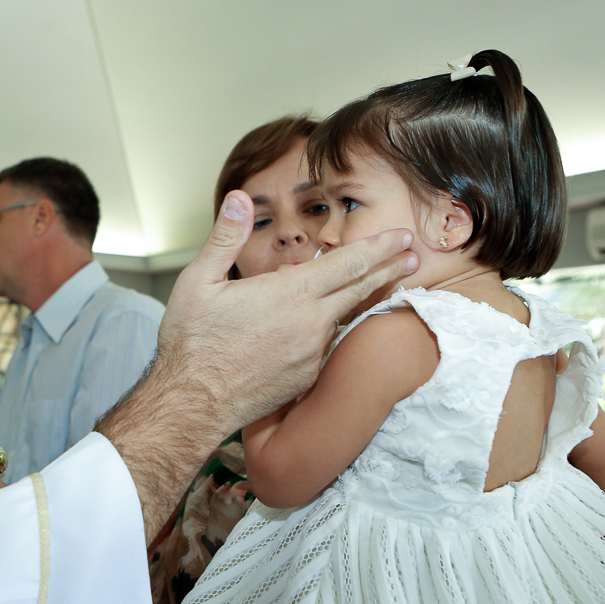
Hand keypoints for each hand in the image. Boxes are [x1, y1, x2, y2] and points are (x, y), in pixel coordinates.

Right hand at [97, 190, 417, 540]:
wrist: (192, 405)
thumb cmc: (191, 344)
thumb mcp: (198, 282)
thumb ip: (225, 237)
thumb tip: (239, 198)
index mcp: (289, 294)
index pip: (348, 263)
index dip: (378, 246)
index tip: (401, 234)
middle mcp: (310, 323)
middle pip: (361, 289)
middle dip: (390, 268)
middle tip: (413, 254)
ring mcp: (312, 353)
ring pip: (344, 317)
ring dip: (365, 298)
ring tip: (382, 283)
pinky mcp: (307, 377)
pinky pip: (326, 345)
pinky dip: (333, 328)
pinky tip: (329, 324)